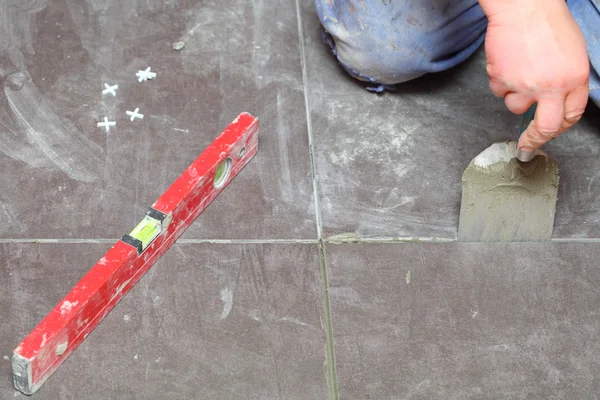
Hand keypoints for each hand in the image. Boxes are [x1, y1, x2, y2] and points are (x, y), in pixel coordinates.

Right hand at [479, 0, 589, 150]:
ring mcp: (526, 84)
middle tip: (526, 146)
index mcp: (575, 78)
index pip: (571, 115)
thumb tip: (554, 104)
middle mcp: (552, 86)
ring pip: (515, 107)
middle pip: (546, 127)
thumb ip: (566, 81)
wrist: (524, 7)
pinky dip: (500, 80)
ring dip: (514, 95)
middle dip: (535, 140)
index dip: (559, 128)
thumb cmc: (548, 23)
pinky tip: (506, 61)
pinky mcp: (503, 80)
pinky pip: (499, 91)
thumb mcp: (572, 53)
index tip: (548, 134)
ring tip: (517, 70)